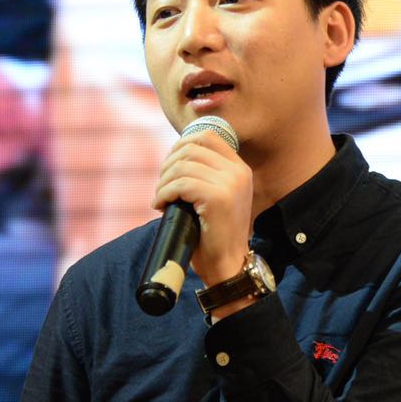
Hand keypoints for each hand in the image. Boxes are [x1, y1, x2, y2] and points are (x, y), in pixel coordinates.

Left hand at [151, 128, 252, 288]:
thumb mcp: (216, 196)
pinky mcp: (218, 198)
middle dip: (168, 165)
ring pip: (182, 166)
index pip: (207, 136)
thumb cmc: (214, 234)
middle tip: (162, 187)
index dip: (181, 145)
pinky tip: (160, 205)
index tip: (170, 167)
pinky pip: (181, 184)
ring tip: (161, 199)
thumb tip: (174, 156)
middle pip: (191, 148)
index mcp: (240, 168)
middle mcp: (238, 172)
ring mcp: (230, 184)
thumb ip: (204, 174)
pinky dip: (164, 193)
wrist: (228, 265)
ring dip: (163, 182)